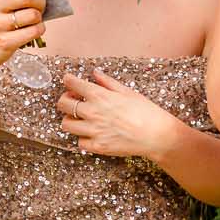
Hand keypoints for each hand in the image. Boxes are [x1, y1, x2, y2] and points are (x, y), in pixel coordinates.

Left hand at [56, 70, 182, 159]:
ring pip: (66, 124)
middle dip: (65, 100)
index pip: (71, 83)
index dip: (68, 81)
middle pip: (62, 104)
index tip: (70, 81)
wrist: (157, 135)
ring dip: (71, 120)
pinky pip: (79, 142)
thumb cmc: (145, 111)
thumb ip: (107, 82)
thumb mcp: (127, 91)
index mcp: (99, 95)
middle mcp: (92, 112)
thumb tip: (94, 73)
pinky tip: (92, 134)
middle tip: (73, 101)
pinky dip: (83, 138)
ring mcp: (93, 130)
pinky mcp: (97, 146)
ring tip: (81, 119)